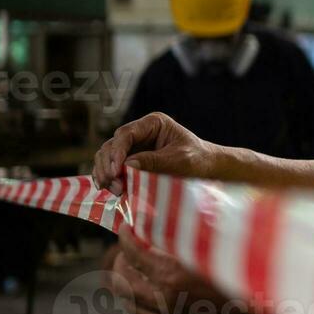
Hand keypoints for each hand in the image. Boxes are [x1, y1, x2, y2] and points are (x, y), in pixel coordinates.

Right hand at [92, 112, 222, 194]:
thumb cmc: (198, 159)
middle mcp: (140, 133)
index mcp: (153, 123)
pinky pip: (113, 168)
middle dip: (108, 165)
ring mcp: (134, 147)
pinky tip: (111, 189)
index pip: (126, 134)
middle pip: (111, 145)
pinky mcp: (132, 161)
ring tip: (114, 190)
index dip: (117, 152)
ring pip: (108, 157)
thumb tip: (126, 165)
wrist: (207, 169)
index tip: (116, 170)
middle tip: (113, 184)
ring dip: (106, 173)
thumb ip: (154, 161)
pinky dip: (109, 178)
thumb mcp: (179, 160)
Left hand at [107, 228, 247, 313]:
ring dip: (125, 283)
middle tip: (125, 250)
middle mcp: (164, 300)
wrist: (261, 308)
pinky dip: (138, 304)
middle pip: (122, 280)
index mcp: (172, 276)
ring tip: (131, 272)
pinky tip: (145, 294)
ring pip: (128, 302)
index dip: (126, 237)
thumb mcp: (210, 247)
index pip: (133, 252)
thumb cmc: (241, 271)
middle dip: (119, 261)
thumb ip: (182, 237)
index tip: (126, 228)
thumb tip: (158, 220)